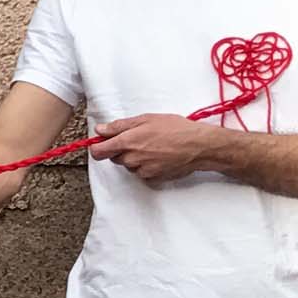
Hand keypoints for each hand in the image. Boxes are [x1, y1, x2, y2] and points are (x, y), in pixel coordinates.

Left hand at [90, 114, 218, 185]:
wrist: (199, 146)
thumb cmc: (175, 128)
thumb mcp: (146, 119)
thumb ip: (119, 126)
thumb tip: (100, 130)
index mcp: (127, 142)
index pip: (98, 152)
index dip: (98, 147)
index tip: (103, 142)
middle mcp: (132, 159)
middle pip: (114, 158)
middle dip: (121, 149)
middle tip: (139, 138)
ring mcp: (141, 171)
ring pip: (128, 165)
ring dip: (135, 158)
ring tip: (153, 146)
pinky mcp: (152, 178)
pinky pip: (141, 172)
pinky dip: (146, 165)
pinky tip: (159, 156)